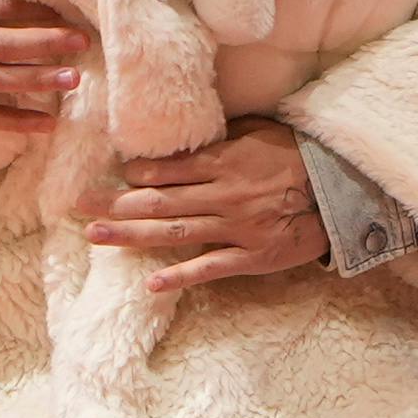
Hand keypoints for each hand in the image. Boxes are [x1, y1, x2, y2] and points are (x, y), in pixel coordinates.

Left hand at [80, 118, 328, 293]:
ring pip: (173, 231)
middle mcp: (222, 195)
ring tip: (95, 237)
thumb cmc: (299, 156)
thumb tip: (188, 139)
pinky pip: (209, 267)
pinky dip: (180, 276)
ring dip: (130, 234)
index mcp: (224, 162)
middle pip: (157, 200)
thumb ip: (223, 138)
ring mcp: (235, 228)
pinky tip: (151, 284)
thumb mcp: (259, 133)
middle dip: (114, 203)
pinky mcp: (251, 256)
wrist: (341, 190)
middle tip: (76, 206)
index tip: (108, 176)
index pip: (168, 169)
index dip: (134, 174)